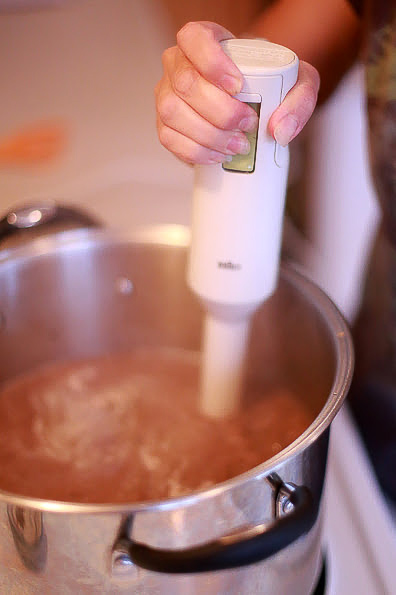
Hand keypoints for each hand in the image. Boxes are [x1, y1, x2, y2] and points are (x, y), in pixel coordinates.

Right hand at [155, 21, 319, 164]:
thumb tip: (279, 130)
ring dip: (208, 135)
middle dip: (219, 111)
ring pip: (173, 113)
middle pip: (186, 84)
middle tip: (247, 125)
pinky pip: (169, 139)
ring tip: (237, 145)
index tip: (238, 86)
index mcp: (202, 40)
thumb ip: (300, 99)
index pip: (194, 39)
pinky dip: (195, 152)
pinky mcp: (164, 124)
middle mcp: (178, 64)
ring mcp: (166, 94)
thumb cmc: (269, 85)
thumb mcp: (297, 82)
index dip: (212, 63)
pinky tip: (217, 155)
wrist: (255, 104)